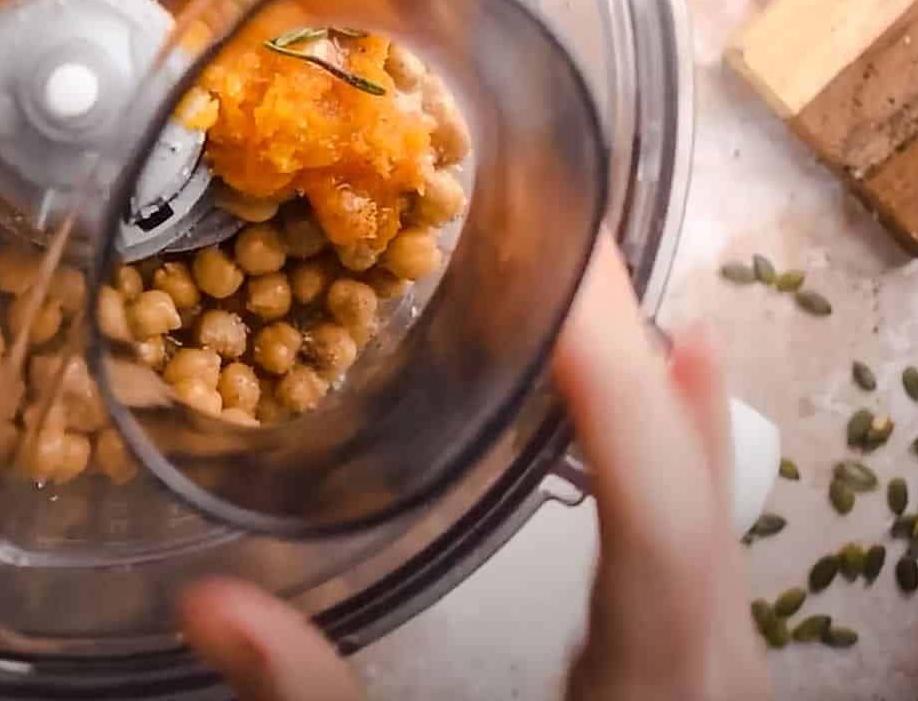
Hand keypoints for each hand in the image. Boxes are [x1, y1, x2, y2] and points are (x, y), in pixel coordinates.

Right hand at [177, 238, 768, 700]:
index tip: (585, 282)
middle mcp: (706, 681)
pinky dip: (677, 470)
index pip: (655, 522)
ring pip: (712, 524)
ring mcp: (709, 687)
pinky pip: (701, 560)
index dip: (623, 392)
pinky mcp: (689, 693)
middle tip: (594, 261)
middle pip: (701, 502)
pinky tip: (666, 427)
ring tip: (634, 318)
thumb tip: (204, 607)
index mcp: (655, 699)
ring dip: (669, 412)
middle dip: (646, 373)